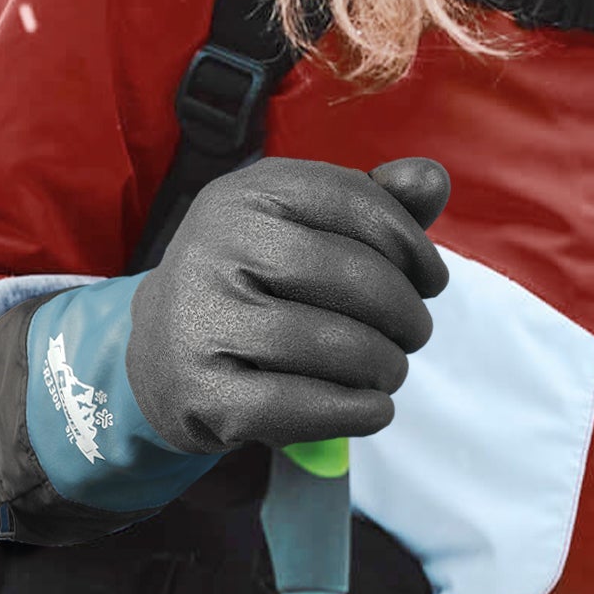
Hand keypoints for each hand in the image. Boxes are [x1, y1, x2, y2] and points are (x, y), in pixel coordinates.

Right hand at [130, 156, 451, 451]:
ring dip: (385, 365)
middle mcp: (215, 246)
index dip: (412, 245)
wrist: (160, 351)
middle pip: (350, 277)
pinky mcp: (201, 391)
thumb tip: (433, 181)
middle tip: (413, 334)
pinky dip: (355, 411)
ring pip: (332, 345)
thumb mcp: (304, 227)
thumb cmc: (256, 282)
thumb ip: (374, 202)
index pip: (355, 202)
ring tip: (389, 369)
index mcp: (246, 193)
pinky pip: (299, 405)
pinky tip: (374, 408)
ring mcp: (203, 320)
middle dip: (404, 312)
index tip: (431, 281)